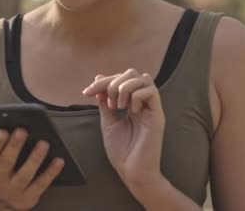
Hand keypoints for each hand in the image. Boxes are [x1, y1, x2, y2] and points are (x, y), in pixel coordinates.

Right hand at [0, 124, 64, 209]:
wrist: (1, 199)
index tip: (3, 131)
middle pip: (6, 163)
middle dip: (14, 147)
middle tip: (22, 130)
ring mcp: (13, 190)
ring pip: (24, 175)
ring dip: (34, 159)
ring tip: (44, 143)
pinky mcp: (28, 197)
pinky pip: (41, 184)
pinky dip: (51, 173)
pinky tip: (59, 160)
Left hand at [82, 69, 164, 189]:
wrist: (131, 171)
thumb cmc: (122, 150)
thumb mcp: (108, 121)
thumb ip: (104, 101)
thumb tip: (98, 79)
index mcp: (131, 103)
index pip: (120, 79)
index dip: (103, 81)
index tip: (87, 92)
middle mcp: (142, 102)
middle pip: (133, 73)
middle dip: (114, 81)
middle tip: (106, 101)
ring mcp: (151, 107)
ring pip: (144, 78)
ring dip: (125, 87)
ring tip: (118, 105)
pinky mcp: (158, 115)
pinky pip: (151, 92)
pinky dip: (136, 96)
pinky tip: (132, 111)